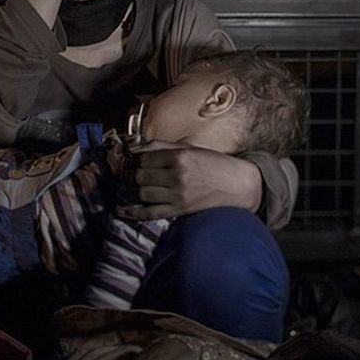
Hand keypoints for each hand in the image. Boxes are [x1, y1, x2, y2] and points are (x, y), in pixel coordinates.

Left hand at [117, 140, 262, 219]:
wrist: (238, 185)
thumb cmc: (214, 164)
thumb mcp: (190, 148)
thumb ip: (162, 146)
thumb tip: (136, 147)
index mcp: (179, 156)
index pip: (144, 157)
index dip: (133, 159)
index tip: (130, 160)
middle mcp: (177, 174)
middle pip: (140, 175)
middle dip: (131, 174)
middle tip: (128, 173)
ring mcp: (178, 194)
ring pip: (143, 193)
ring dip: (133, 190)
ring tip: (130, 186)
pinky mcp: (180, 210)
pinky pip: (151, 212)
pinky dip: (134, 212)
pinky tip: (121, 210)